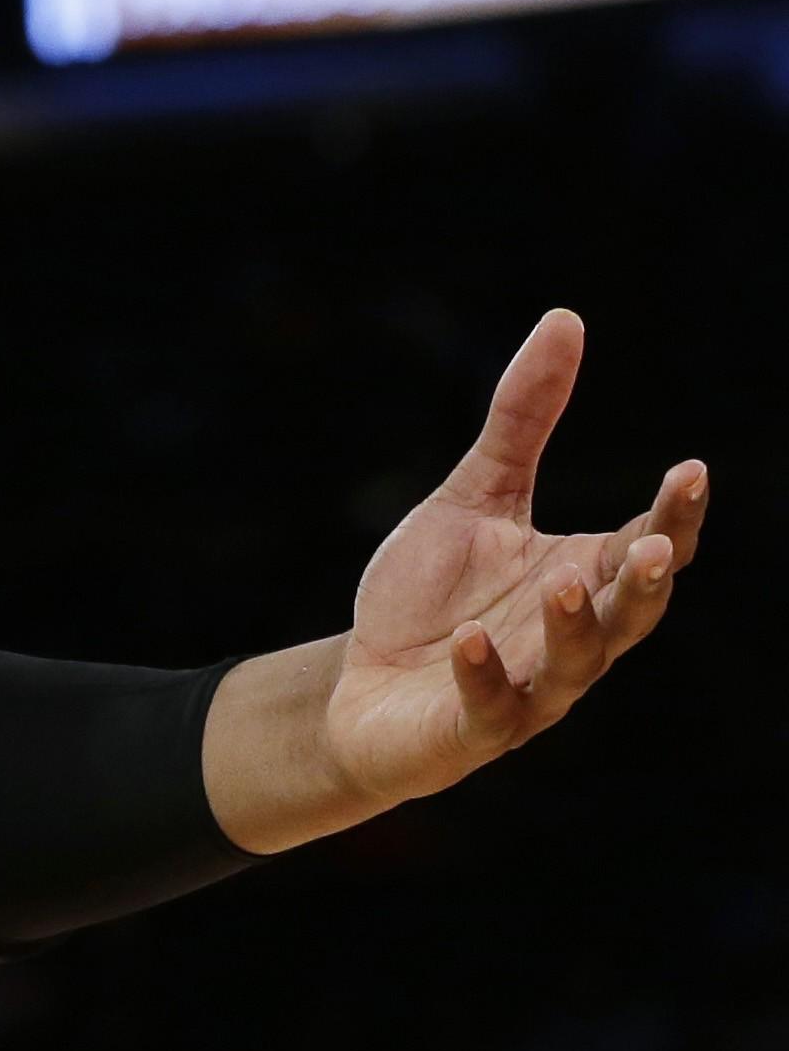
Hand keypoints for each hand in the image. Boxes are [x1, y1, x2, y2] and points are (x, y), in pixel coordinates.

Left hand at [320, 309, 706, 810]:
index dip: (674, 513)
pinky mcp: (470, 730)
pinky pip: (488, 708)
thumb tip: (565, 319)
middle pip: (631, 612)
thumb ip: (521, 421)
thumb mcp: (473, 497)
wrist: (361, 688)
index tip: (690, 469)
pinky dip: (483, 674)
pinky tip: (470, 640)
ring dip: (578, 626)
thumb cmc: (431, 596)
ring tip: (569, 578)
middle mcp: (570, 637)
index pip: (646, 545)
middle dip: (645, 578)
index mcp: (583, 577)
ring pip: (575, 666)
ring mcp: (526, 689)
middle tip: (653, 541)